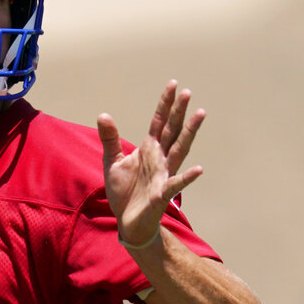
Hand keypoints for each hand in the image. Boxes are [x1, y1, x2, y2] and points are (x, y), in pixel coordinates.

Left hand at [97, 80, 205, 247]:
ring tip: (200, 114)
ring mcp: (164, 174)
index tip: (173, 84)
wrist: (127, 219)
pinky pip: (177, 184)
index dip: (165, 104)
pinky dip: (187, 177)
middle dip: (179, 112)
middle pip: (172, 130)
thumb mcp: (113, 161)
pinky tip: (199, 169)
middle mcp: (160, 158)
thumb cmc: (124, 190)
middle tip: (187, 92)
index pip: (159, 121)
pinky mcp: (163, 194)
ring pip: (180, 150)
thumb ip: (110, 138)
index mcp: (149, 148)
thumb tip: (103, 114)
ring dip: (189, 133)